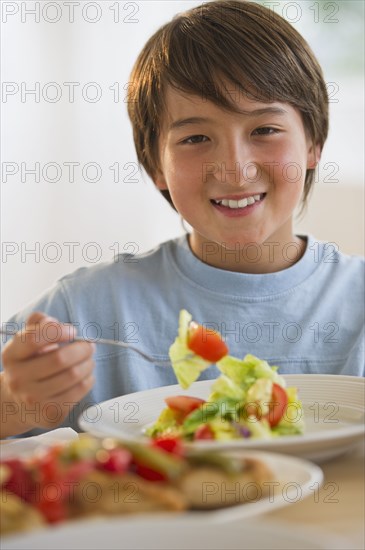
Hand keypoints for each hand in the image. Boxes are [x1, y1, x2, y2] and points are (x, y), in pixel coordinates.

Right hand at [1, 312, 94, 434]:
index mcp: (12, 355)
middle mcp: (18, 378)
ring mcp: (32, 399)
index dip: (58, 331)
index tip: (72, 331)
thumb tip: (53, 322)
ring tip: (88, 360)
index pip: (34, 339)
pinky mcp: (49, 413)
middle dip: (83, 349)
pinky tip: (85, 376)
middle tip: (89, 346)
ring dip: (88, 363)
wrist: (20, 402)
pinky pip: (78, 391)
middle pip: (60, 359)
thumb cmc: (31, 363)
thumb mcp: (28, 340)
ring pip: (73, 375)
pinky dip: (88, 380)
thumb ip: (39, 323)